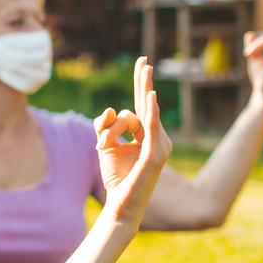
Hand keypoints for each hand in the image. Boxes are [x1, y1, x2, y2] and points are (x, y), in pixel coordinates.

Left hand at [94, 57, 172, 226]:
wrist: (122, 203)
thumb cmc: (116, 176)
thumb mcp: (105, 145)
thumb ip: (104, 126)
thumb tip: (108, 111)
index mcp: (145, 133)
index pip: (140, 105)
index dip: (140, 83)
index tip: (141, 62)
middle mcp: (156, 136)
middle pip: (145, 103)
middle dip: (143, 80)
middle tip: (143, 59)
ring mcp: (159, 144)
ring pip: (134, 118)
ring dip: (118, 122)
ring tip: (121, 112)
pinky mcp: (155, 153)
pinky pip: (152, 127)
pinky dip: (151, 111)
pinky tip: (151, 96)